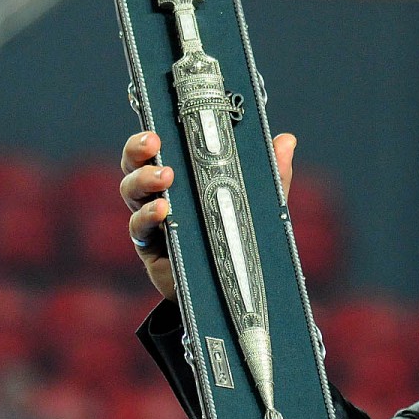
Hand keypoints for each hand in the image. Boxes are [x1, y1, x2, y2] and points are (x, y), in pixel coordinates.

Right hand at [120, 130, 297, 300]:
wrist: (234, 288)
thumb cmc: (241, 236)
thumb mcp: (260, 203)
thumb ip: (272, 174)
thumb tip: (287, 140)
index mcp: (182, 178)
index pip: (155, 150)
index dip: (148, 138)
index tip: (158, 131)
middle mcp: (159, 194)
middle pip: (133, 166)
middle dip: (137, 152)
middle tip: (154, 145)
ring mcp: (151, 221)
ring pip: (131, 193)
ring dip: (143, 180)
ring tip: (164, 178)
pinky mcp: (150, 248)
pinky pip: (139, 229)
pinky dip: (147, 216)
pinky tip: (162, 211)